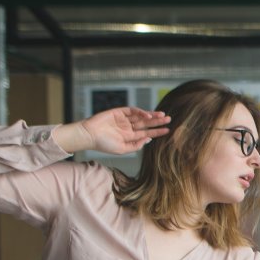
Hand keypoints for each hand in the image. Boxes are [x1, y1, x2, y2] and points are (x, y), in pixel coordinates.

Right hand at [54, 107, 169, 155]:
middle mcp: (128, 127)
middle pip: (146, 124)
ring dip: (152, 116)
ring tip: (163, 116)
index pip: (147, 133)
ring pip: (141, 116)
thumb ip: (136, 145)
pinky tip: (148, 115)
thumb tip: (148, 140)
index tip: (168, 130)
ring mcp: (124, 119)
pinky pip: (132, 111)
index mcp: (129, 136)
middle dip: (158, 122)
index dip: (157, 132)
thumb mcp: (122, 149)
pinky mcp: (119, 112)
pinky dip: (141, 112)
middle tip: (169, 119)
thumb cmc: (103, 144)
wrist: (89, 135)